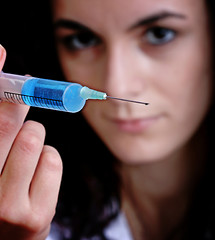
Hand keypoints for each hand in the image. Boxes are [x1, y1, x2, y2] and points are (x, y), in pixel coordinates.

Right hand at [0, 45, 62, 239]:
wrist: (8, 239)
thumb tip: (9, 84)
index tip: (0, 52)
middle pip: (5, 123)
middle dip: (16, 104)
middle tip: (23, 92)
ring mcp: (7, 207)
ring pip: (34, 136)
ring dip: (33, 139)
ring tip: (24, 158)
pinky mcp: (38, 215)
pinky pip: (52, 159)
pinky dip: (48, 160)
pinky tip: (37, 178)